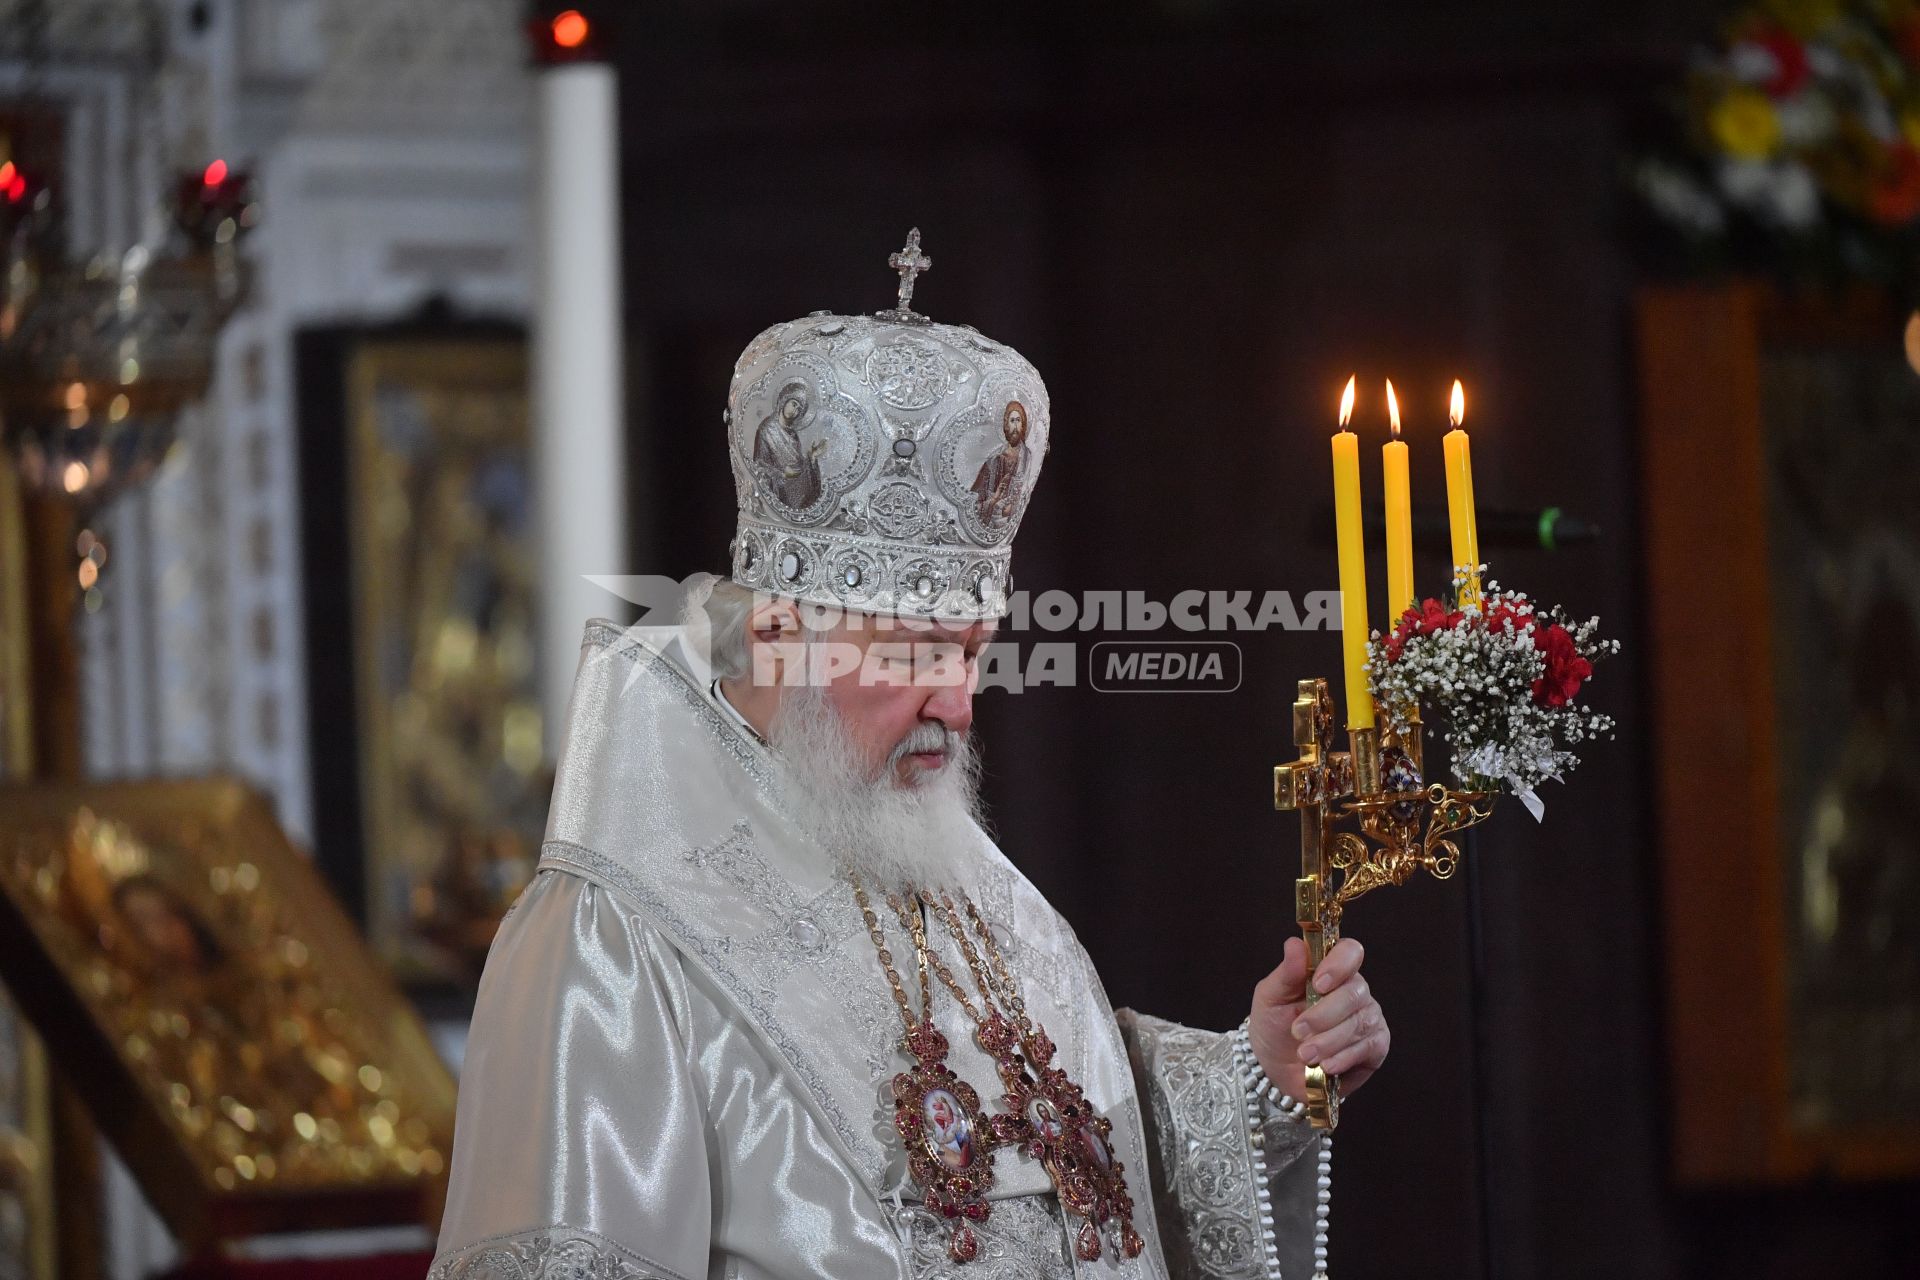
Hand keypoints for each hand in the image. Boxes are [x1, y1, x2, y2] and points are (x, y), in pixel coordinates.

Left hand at [1247, 936, 1388, 1102]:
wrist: (1276, 1069)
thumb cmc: (1274, 1025)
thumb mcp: (1271, 997)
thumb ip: (1286, 972)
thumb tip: (1294, 944)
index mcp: (1330, 970)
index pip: (1350, 952)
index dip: (1338, 965)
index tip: (1318, 984)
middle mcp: (1354, 990)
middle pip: (1354, 992)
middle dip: (1324, 1015)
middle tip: (1298, 1031)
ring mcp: (1368, 1017)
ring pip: (1359, 1022)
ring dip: (1328, 1041)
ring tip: (1305, 1054)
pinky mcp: (1376, 1045)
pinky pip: (1367, 1047)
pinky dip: (1343, 1057)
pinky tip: (1326, 1066)